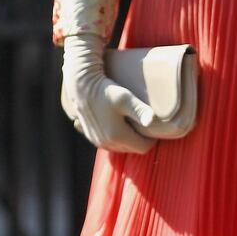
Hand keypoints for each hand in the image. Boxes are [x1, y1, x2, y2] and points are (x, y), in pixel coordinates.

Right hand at [62, 33, 156, 153]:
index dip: (152, 138)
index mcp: (117, 136)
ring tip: (132, 122)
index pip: (144, 147)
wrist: (82, 86)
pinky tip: (119, 124)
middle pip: (132, 149)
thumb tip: (152, 121)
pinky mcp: (91, 136)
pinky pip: (110, 143)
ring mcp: (97, 141)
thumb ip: (140, 110)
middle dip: (140, 139)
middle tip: (144, 122)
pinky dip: (117, 137)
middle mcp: (106, 143)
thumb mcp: (126, 99)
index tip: (154, 125)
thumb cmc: (106, 90)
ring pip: (121, 147)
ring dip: (129, 139)